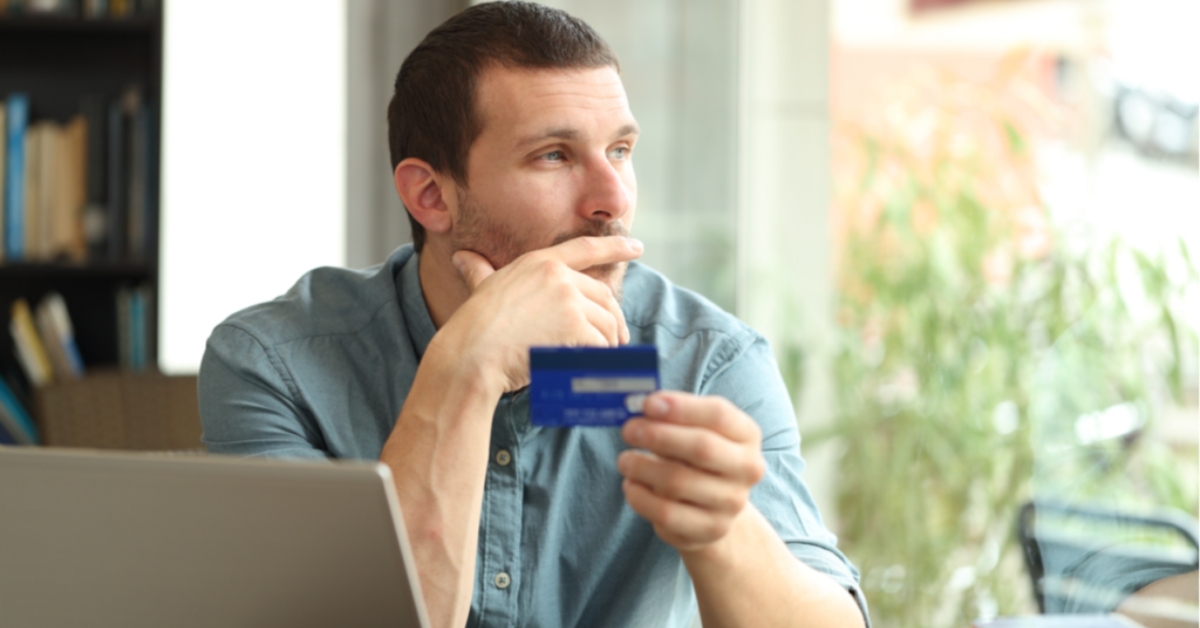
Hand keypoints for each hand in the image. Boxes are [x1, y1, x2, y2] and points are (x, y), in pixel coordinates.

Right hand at [442, 235, 642, 392]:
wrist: (471, 354)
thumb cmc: (472, 327)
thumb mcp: (481, 288)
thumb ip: (478, 271)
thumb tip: (460, 258)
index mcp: (539, 262)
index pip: (585, 249)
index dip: (615, 247)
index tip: (637, 248)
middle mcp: (557, 275)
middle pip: (603, 296)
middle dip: (614, 319)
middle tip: (618, 339)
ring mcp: (567, 299)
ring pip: (605, 321)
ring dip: (607, 342)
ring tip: (600, 357)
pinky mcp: (574, 326)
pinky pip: (601, 342)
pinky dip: (600, 356)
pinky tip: (592, 365)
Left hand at [618, 391, 765, 551]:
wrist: (714, 507)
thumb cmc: (697, 458)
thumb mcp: (694, 431)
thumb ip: (673, 416)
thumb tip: (638, 407)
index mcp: (747, 435)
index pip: (719, 415)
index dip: (681, 407)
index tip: (647, 403)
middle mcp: (747, 469)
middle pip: (702, 448)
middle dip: (659, 436)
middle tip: (628, 430)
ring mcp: (732, 503)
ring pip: (679, 482)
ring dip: (643, 467)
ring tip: (625, 460)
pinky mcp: (710, 529)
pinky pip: (667, 514)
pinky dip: (641, 497)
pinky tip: (631, 485)